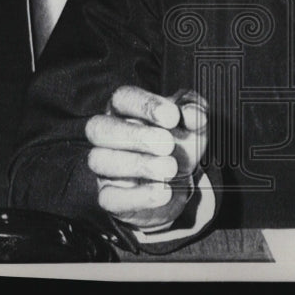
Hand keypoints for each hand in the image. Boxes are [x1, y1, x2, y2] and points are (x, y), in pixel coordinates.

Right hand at [85, 86, 207, 230]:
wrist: (182, 184)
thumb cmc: (181, 144)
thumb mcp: (194, 123)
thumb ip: (196, 110)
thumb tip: (191, 114)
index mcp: (126, 110)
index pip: (122, 97)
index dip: (145, 105)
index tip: (173, 117)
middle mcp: (108, 136)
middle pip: (98, 127)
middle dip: (134, 136)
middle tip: (168, 145)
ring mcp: (105, 167)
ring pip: (99, 160)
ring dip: (138, 164)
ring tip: (170, 168)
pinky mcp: (109, 196)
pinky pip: (108, 197)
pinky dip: (138, 196)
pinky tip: (163, 191)